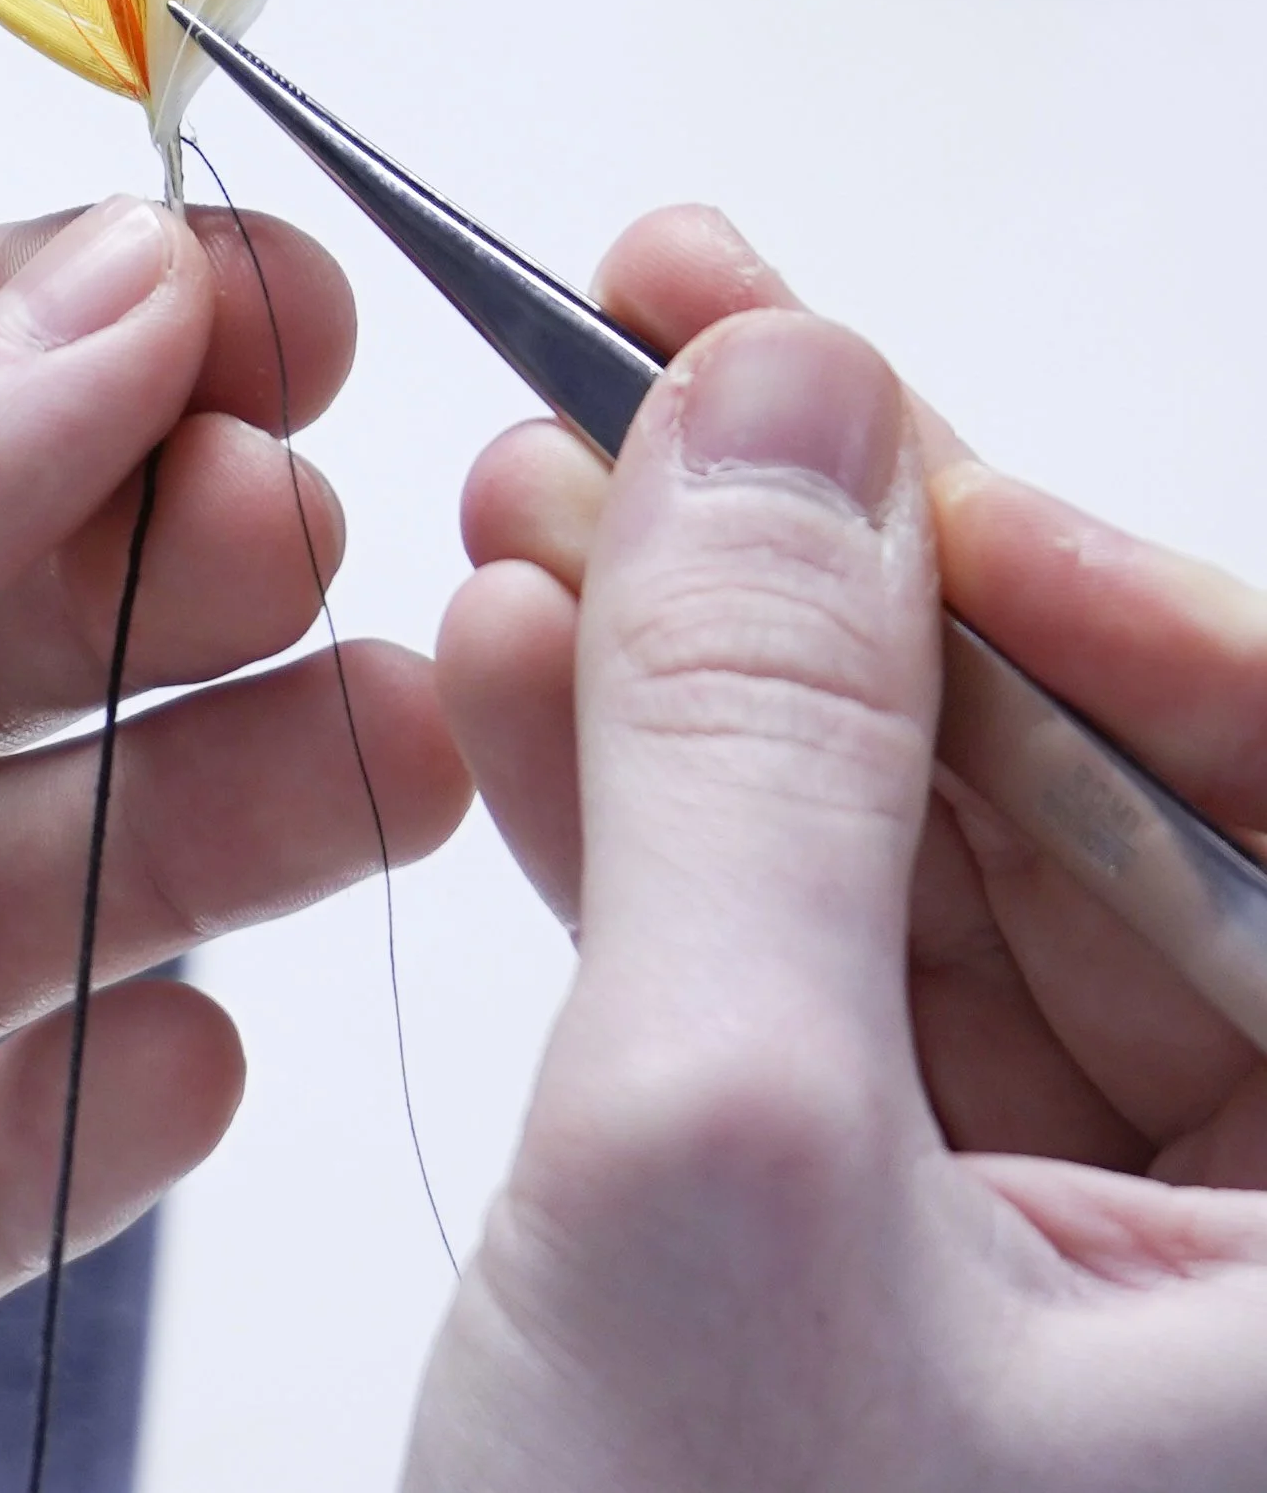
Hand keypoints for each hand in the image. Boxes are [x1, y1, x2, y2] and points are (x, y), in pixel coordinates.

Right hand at [407, 206, 1266, 1490]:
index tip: (862, 422)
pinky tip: (534, 672)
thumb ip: (751, 754)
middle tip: (655, 363)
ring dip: (717, 675)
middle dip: (837, 583)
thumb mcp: (718, 1163)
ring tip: (540, 491)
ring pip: (930, 870)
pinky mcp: (913, 1268)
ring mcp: (1098, 1276)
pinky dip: (661, 825)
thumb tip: (767, 393)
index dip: (1104, 586)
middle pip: (1099, 809)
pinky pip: (814, 979)